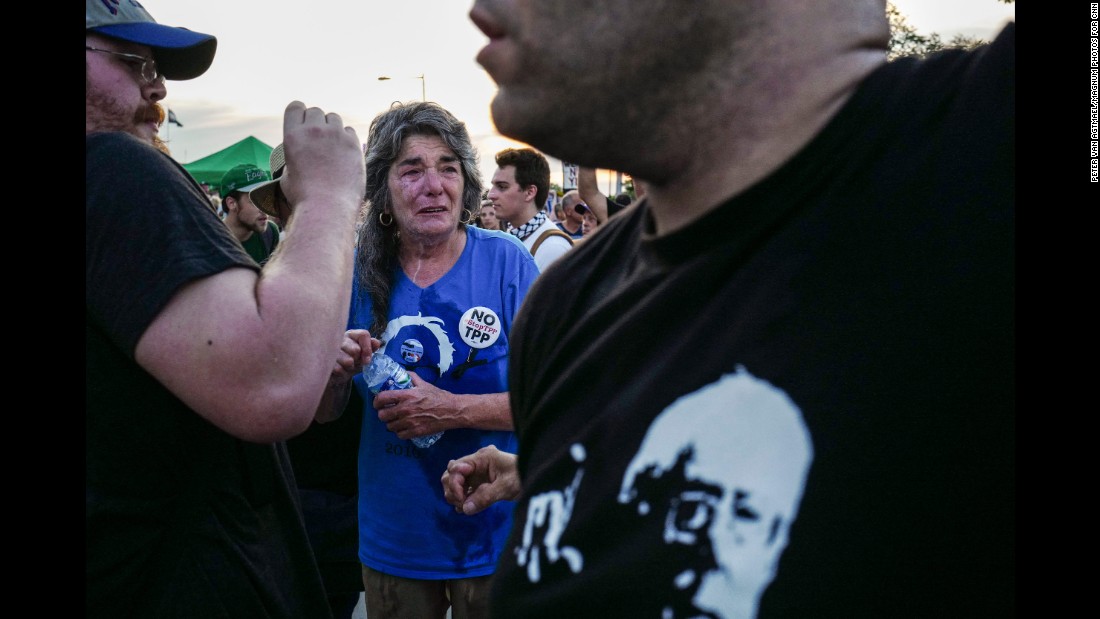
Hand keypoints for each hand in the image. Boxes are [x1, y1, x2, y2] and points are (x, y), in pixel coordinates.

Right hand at [279, 101, 364, 216]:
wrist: (327, 208)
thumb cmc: (304, 197)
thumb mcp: (286, 174)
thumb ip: (293, 156)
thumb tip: (299, 155)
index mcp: (292, 135)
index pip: (295, 106)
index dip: (299, 113)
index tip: (303, 123)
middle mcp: (314, 130)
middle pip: (316, 111)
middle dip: (316, 122)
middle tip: (318, 140)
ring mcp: (335, 135)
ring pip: (334, 118)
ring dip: (332, 128)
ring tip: (332, 147)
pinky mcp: (353, 144)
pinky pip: (350, 131)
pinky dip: (346, 139)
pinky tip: (344, 154)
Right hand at [329, 329, 379, 386]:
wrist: (337, 374)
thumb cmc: (352, 362)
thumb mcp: (363, 355)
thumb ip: (370, 347)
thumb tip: (376, 343)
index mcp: (351, 335)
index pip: (363, 334)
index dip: (368, 348)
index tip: (367, 360)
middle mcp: (340, 338)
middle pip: (356, 349)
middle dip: (357, 360)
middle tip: (353, 362)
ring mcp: (330, 348)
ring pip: (348, 361)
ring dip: (349, 368)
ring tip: (345, 366)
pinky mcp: (324, 360)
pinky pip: (339, 369)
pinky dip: (342, 373)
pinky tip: (339, 370)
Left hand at [374, 373, 457, 438]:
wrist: (452, 410)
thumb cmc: (438, 396)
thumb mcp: (424, 384)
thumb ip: (411, 377)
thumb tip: (402, 372)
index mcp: (407, 395)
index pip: (382, 398)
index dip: (376, 401)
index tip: (378, 403)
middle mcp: (406, 409)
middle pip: (382, 415)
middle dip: (383, 414)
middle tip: (387, 412)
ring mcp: (410, 422)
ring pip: (390, 426)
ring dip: (391, 424)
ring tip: (396, 421)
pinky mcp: (416, 432)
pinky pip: (399, 435)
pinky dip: (400, 432)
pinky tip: (403, 428)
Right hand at [441, 445, 520, 514]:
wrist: (536, 479)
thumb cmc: (523, 476)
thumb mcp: (506, 486)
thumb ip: (486, 496)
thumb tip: (465, 509)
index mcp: (481, 458)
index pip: (456, 468)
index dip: (454, 483)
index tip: (462, 499)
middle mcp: (475, 465)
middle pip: (450, 474)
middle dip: (451, 489)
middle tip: (462, 503)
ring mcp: (476, 475)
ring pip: (454, 483)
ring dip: (454, 496)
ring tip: (465, 507)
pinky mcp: (478, 485)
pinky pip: (463, 491)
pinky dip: (461, 500)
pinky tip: (467, 508)